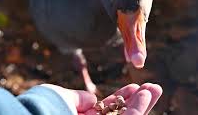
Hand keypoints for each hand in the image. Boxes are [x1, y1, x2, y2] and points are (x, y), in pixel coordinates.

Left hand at [41, 83, 161, 114]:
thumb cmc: (41, 108)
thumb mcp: (60, 97)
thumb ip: (80, 98)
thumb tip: (93, 99)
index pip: (104, 111)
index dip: (120, 99)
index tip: (132, 87)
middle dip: (137, 102)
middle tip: (151, 88)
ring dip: (143, 104)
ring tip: (155, 88)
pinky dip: (139, 109)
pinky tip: (148, 94)